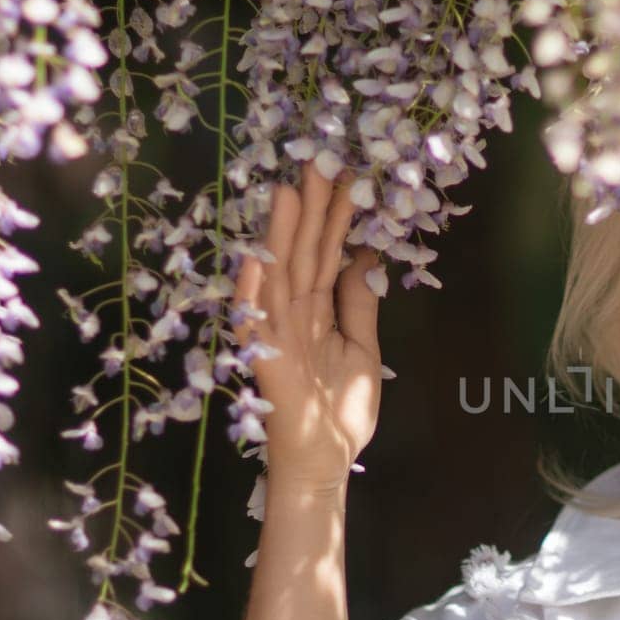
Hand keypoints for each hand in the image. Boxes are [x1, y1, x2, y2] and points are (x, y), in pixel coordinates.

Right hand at [230, 159, 385, 489]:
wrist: (324, 460)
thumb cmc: (340, 411)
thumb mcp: (364, 350)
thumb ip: (360, 305)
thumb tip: (365, 257)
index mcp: (317, 310)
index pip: (327, 253)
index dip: (338, 216)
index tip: (349, 175)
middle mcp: (293, 314)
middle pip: (303, 252)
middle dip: (312, 208)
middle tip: (319, 159)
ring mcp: (276, 334)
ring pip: (279, 275)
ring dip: (282, 234)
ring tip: (289, 190)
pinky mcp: (265, 360)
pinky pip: (256, 322)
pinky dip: (254, 290)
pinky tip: (256, 258)